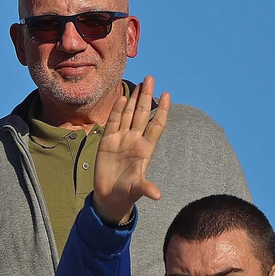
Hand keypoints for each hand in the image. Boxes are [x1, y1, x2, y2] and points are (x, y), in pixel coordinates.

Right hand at [92, 76, 169, 225]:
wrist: (110, 196)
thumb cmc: (126, 193)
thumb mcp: (137, 190)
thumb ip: (146, 189)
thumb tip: (157, 195)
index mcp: (146, 149)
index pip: (156, 125)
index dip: (162, 110)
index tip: (167, 94)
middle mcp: (135, 140)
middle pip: (143, 114)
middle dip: (147, 96)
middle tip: (151, 78)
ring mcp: (121, 139)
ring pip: (129, 114)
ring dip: (134, 99)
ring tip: (140, 83)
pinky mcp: (107, 142)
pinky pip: (113, 122)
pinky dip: (117, 111)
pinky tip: (122, 98)